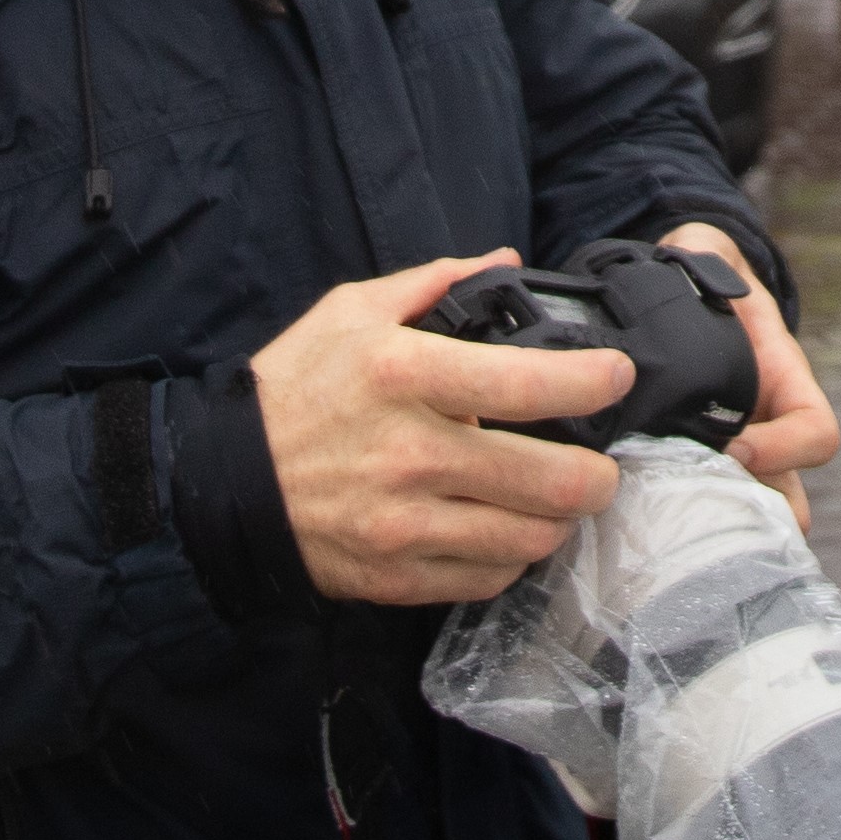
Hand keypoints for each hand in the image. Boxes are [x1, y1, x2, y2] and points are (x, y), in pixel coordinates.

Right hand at [256, 251, 633, 606]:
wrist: (224, 482)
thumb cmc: (293, 389)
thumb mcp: (349, 312)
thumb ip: (433, 283)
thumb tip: (505, 261)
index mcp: (404, 375)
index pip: (527, 384)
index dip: (591, 381)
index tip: (616, 376)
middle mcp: (411, 453)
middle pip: (550, 480)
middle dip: (597, 476)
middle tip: (600, 466)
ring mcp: (405, 522)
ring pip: (530, 538)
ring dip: (558, 521)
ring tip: (555, 501)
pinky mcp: (397, 574)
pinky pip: (489, 578)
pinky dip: (512, 557)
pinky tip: (504, 531)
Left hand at [668, 221, 839, 529]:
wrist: (679, 294)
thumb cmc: (700, 274)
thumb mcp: (707, 260)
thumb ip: (701, 254)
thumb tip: (686, 254)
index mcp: (782, 383)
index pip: (816, 433)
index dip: (786, 450)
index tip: (735, 448)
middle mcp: (764, 429)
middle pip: (791, 501)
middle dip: (762, 525)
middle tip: (708, 527)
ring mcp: (731, 455)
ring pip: (747, 519)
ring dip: (718, 535)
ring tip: (667, 544)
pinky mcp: (686, 468)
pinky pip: (698, 513)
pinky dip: (676, 529)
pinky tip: (629, 537)